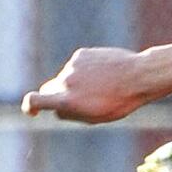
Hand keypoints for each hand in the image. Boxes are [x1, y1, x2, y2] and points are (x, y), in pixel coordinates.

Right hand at [21, 47, 150, 122]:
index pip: (35, 100)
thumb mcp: (97, 116)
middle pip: (50, 90)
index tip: (32, 110)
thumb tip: (56, 108)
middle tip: (80, 100)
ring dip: (78, 83)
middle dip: (58, 96)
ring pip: (67, 78)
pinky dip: (86, 71)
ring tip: (103, 86)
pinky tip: (105, 73)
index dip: (30, 106)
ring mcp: (72, 66)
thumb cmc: (121, 102)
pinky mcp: (81, 54)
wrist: (140, 76)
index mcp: (68, 100)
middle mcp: (66, 81)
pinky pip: (77, 66)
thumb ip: (72, 113)